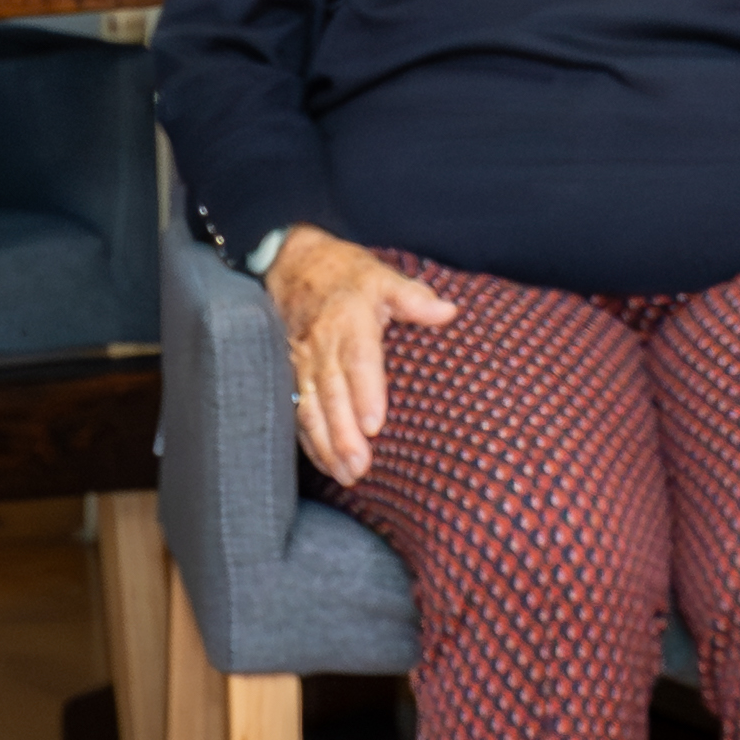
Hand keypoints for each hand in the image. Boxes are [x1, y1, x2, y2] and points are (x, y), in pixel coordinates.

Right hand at [261, 232, 457, 486]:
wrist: (294, 265)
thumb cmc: (347, 276)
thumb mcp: (382, 276)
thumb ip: (413, 297)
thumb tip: (448, 311)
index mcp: (349, 320)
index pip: (357, 359)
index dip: (365, 392)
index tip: (374, 424)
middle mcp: (322, 344)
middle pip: (331, 393)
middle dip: (343, 433)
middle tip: (360, 466)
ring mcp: (302, 362)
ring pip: (310, 407)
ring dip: (327, 444)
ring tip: (346, 474)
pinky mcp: (291, 375)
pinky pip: (297, 411)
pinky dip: (309, 441)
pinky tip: (326, 465)